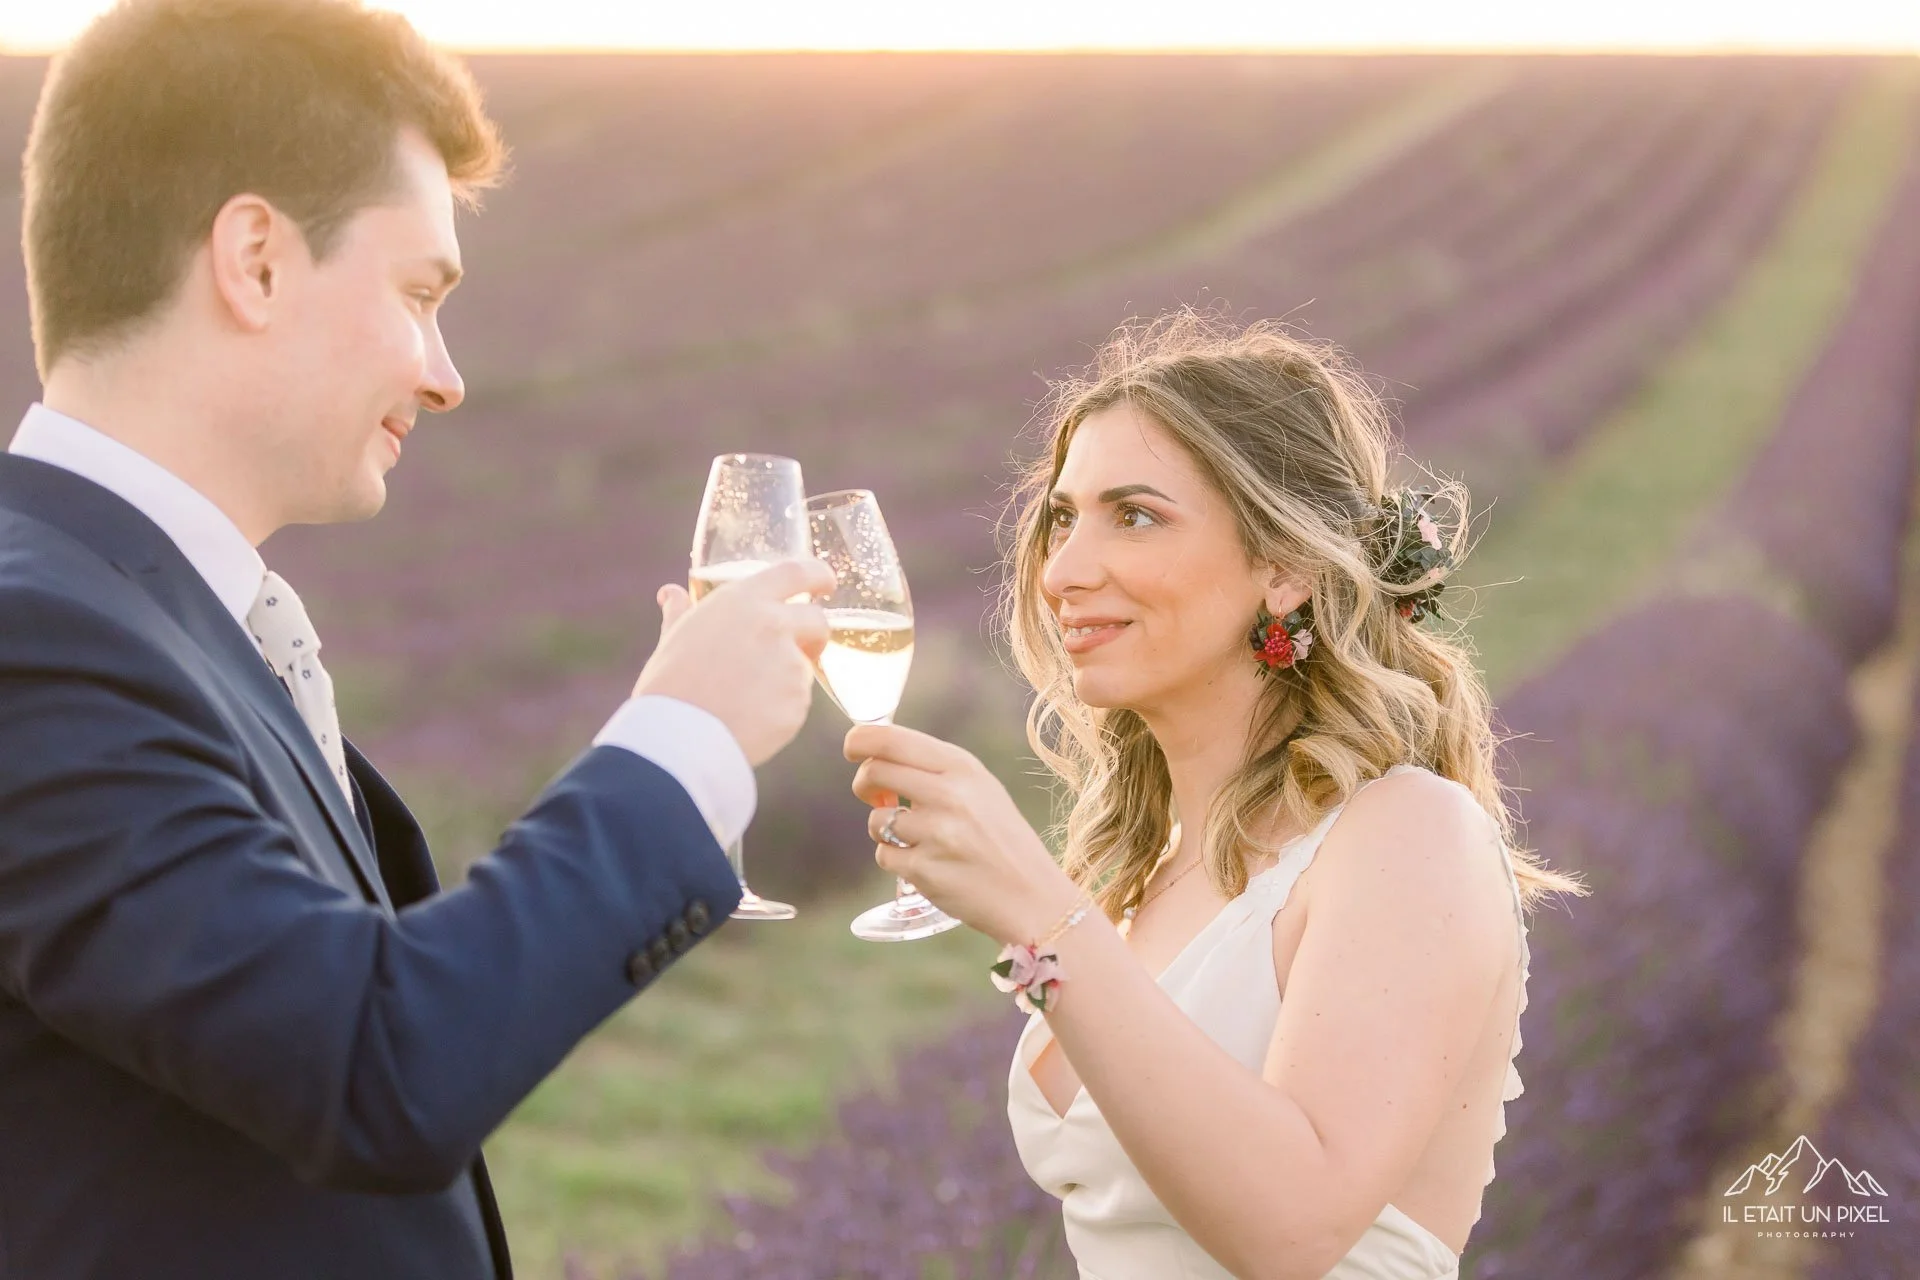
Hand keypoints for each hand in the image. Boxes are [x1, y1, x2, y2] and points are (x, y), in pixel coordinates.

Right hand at [635, 558, 833, 765]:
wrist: (678, 738)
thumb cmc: (669, 686)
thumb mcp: (674, 639)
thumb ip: (681, 612)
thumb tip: (670, 594)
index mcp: (742, 601)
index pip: (796, 572)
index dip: (818, 575)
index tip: (826, 582)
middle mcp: (773, 626)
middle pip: (817, 621)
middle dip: (814, 635)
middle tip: (799, 649)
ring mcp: (790, 665)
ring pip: (804, 667)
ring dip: (787, 679)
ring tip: (746, 698)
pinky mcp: (798, 702)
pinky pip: (798, 702)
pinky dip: (781, 710)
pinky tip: (751, 718)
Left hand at [844, 723, 1082, 945]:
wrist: (1033, 897)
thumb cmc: (1003, 839)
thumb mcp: (981, 789)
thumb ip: (935, 770)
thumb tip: (876, 756)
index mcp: (962, 767)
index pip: (890, 739)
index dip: (858, 741)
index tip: (852, 749)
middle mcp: (948, 795)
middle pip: (872, 773)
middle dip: (864, 784)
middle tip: (874, 795)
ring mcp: (935, 834)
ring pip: (875, 821)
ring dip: (885, 830)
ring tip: (919, 839)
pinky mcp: (924, 871)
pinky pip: (885, 857)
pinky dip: (898, 860)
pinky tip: (928, 863)